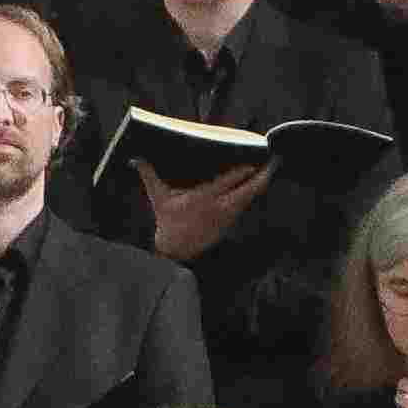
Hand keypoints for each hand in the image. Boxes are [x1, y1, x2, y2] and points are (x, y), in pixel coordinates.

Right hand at [138, 165, 264, 263]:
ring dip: (258, 187)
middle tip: (272, 165)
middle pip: (246, 193)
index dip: (241, 174)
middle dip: (260, 179)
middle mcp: (217, 208)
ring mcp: (225, 219)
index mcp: (202, 198)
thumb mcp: (158, 197)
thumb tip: (135, 159)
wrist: (175, 249)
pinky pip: (243, 208)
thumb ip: (149, 175)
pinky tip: (257, 187)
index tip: (252, 164)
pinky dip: (250, 196)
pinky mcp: (228, 225)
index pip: (226, 183)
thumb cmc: (167, 220)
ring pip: (248, 201)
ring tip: (269, 171)